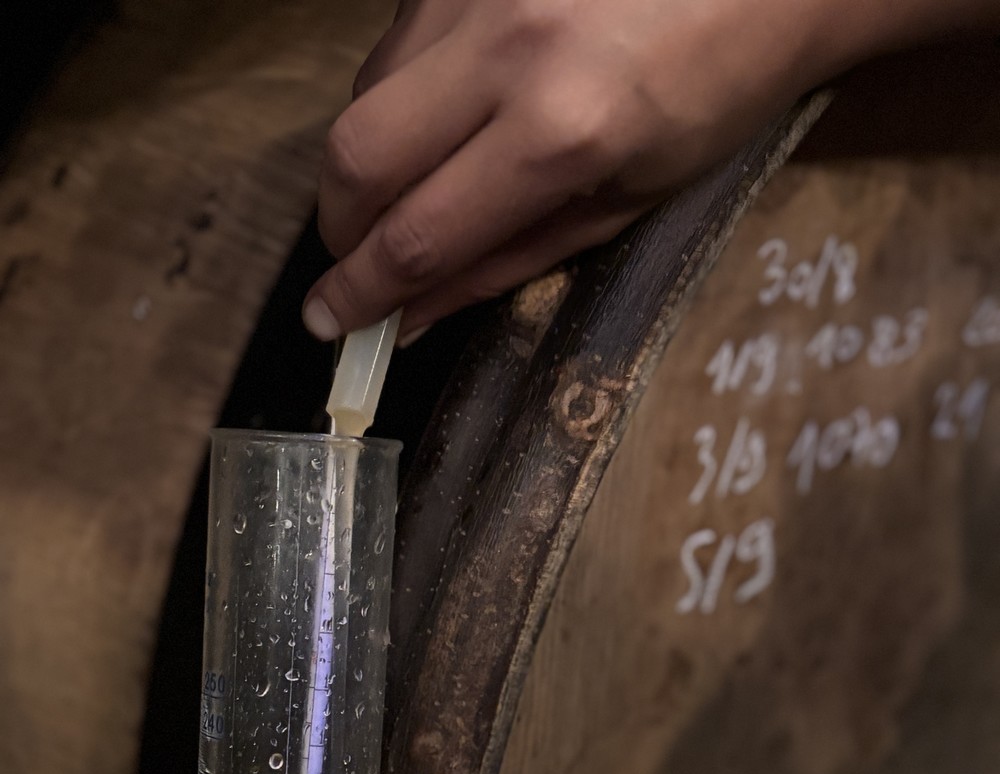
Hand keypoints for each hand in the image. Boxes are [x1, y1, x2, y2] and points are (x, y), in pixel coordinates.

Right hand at [302, 0, 825, 342]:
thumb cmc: (716, 95)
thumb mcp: (625, 202)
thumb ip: (509, 260)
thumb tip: (414, 314)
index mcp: (564, 131)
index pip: (420, 233)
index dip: (362, 290)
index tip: (331, 323)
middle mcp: (509, 47)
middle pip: (359, 154)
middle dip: (340, 229)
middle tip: (356, 264)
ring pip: (366, 91)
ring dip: (369, 161)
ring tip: (414, 189)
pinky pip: (397, 40)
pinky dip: (400, 97)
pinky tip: (444, 114)